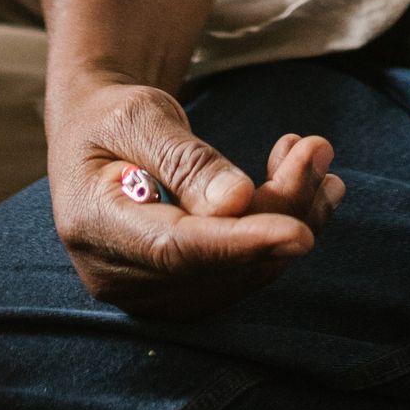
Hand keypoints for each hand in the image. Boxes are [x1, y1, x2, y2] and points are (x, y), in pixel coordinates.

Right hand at [47, 74, 343, 319]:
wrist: (97, 138)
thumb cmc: (111, 117)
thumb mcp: (139, 115)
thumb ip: (184, 160)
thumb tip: (237, 202)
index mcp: (93, 224)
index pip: (174, 249)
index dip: (240, 245)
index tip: (300, 233)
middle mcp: (116, 275)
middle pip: (216, 263)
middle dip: (280, 210)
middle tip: (317, 148)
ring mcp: (147, 293)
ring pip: (238, 274)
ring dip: (290, 217)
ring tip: (314, 157)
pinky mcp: (177, 293)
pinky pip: (239, 274)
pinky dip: (278, 232)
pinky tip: (305, 188)